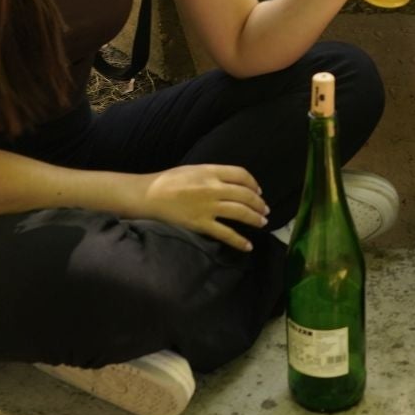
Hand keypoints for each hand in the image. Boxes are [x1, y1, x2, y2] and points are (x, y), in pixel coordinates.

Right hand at [136, 163, 268, 251]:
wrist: (149, 195)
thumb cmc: (169, 180)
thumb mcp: (194, 169)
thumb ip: (213, 174)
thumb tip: (232, 183)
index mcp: (210, 171)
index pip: (241, 174)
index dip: (254, 183)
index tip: (258, 191)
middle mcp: (212, 188)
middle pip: (245, 194)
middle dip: (258, 203)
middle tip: (265, 210)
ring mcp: (208, 207)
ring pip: (240, 212)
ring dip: (254, 218)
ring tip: (262, 223)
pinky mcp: (201, 224)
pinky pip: (225, 233)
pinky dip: (239, 240)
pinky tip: (248, 245)